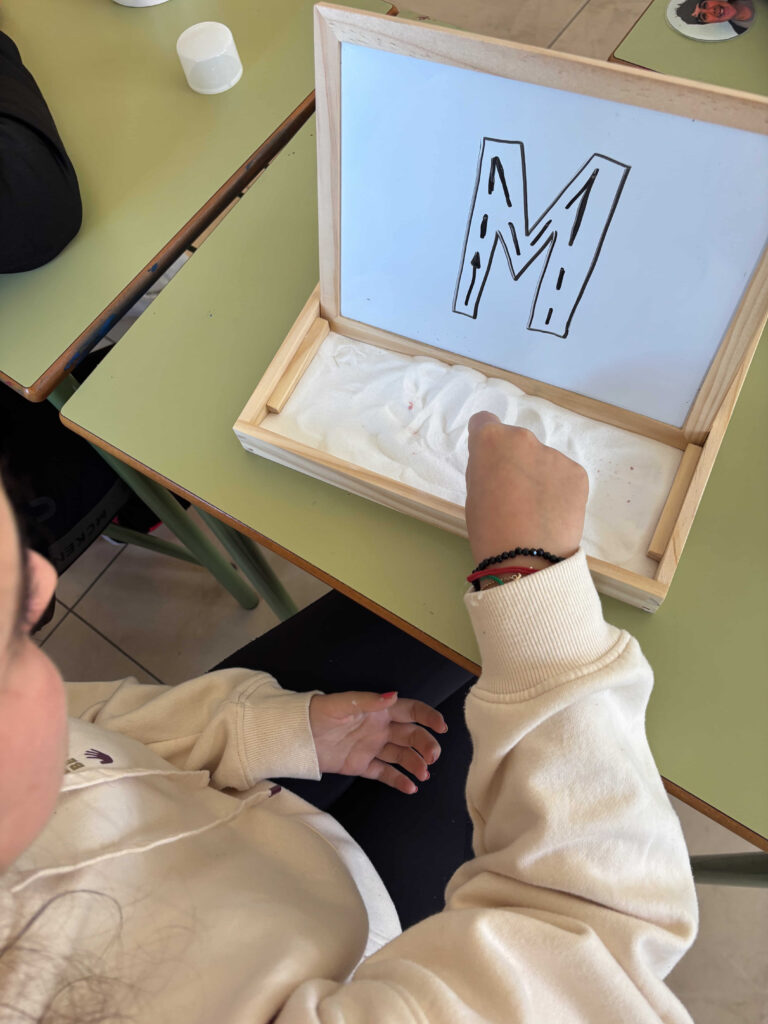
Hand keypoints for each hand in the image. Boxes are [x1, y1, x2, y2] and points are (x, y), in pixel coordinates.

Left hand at [309, 691, 446, 794]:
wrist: (297, 736)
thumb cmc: (319, 713)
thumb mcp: (343, 704)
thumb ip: (369, 702)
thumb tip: (394, 695)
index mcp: (378, 711)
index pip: (410, 711)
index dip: (428, 716)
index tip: (442, 726)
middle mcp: (380, 729)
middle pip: (411, 736)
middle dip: (425, 745)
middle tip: (432, 757)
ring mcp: (372, 747)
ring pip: (401, 755)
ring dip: (415, 764)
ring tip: (423, 774)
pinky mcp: (362, 765)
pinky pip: (384, 772)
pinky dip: (398, 780)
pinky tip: (411, 788)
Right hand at [465, 412, 587, 567]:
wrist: (527, 558)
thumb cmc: (488, 528)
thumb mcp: (473, 491)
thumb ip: (485, 467)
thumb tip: (499, 463)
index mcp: (491, 440)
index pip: (484, 422)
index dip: (485, 443)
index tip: (489, 463)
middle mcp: (524, 438)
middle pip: (517, 442)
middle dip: (515, 460)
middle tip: (514, 494)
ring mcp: (554, 454)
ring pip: (543, 460)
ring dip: (539, 476)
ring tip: (536, 510)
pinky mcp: (577, 472)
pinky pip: (563, 475)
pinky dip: (559, 490)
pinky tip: (553, 513)